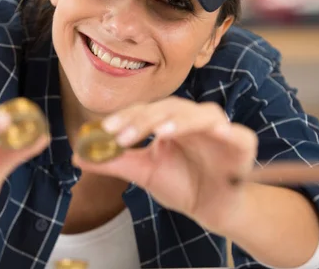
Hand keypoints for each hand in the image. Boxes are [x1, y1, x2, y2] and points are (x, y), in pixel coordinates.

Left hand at [72, 96, 257, 233]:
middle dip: (144, 119)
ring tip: (158, 131)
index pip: (146, 110)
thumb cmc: (181, 185)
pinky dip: (225, 131)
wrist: (211, 209)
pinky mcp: (241, 142)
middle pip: (169, 108)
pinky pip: (235, 133)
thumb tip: (77, 156)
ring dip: (179, 121)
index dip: (126, 117)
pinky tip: (215, 131)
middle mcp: (192, 119)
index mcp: (170, 121)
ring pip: (199, 114)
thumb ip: (115, 162)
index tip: (105, 130)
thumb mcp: (144, 173)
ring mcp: (218, 128)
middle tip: (122, 135)